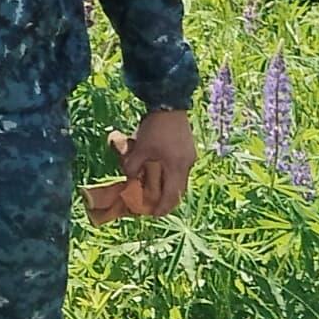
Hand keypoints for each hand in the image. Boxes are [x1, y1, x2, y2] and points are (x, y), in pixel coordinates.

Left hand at [84, 106, 196, 222]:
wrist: (170, 103)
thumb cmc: (155, 127)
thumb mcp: (141, 147)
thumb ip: (134, 166)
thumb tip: (129, 179)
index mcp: (177, 167)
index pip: (171, 195)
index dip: (163, 207)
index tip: (154, 215)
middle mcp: (187, 164)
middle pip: (179, 190)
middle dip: (167, 199)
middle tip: (155, 205)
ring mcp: (189, 156)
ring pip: (180, 179)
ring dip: (169, 186)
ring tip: (156, 189)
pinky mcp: (188, 148)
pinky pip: (180, 168)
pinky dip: (170, 174)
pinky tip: (160, 171)